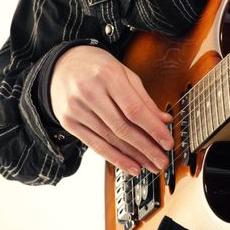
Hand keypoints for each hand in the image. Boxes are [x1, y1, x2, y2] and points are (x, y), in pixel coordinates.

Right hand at [50, 45, 173, 175]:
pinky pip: (95, 145)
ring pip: (110, 139)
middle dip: (146, 148)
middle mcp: (90, 92)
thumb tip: (164, 121)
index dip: (153, 129)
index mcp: (108, 75)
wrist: (62, 64)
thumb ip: (144, 98)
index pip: (135, 109)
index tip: (167, 143)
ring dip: (133, 156)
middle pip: (123, 128)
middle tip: (162, 160)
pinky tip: (130, 165)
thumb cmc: (98, 67)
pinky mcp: (68, 122)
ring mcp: (76, 108)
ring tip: (150, 165)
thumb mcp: (124, 73)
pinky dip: (115, 158)